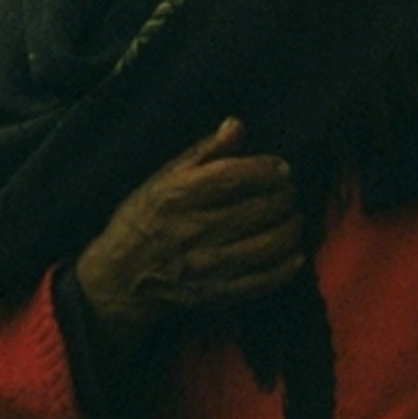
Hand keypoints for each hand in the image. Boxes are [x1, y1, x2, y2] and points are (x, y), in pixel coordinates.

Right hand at [75, 117, 304, 355]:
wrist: (123, 276)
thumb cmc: (145, 218)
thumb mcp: (164, 177)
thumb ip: (204, 151)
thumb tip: (236, 125)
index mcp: (181, 196)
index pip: (236, 176)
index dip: (267, 171)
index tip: (281, 169)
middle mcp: (196, 229)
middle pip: (259, 209)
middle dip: (283, 197)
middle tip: (288, 194)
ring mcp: (209, 265)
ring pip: (269, 244)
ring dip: (291, 228)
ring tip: (293, 219)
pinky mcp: (218, 293)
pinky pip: (264, 280)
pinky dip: (286, 266)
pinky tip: (294, 253)